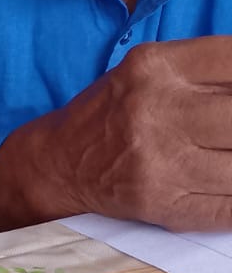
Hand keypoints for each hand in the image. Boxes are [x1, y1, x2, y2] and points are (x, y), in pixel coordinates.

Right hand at [0, 36, 231, 235]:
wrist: (59, 165)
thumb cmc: (115, 112)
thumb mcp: (153, 70)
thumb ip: (211, 70)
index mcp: (155, 67)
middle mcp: (155, 111)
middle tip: (231, 132)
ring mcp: (161, 162)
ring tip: (225, 153)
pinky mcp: (166, 205)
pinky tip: (225, 181)